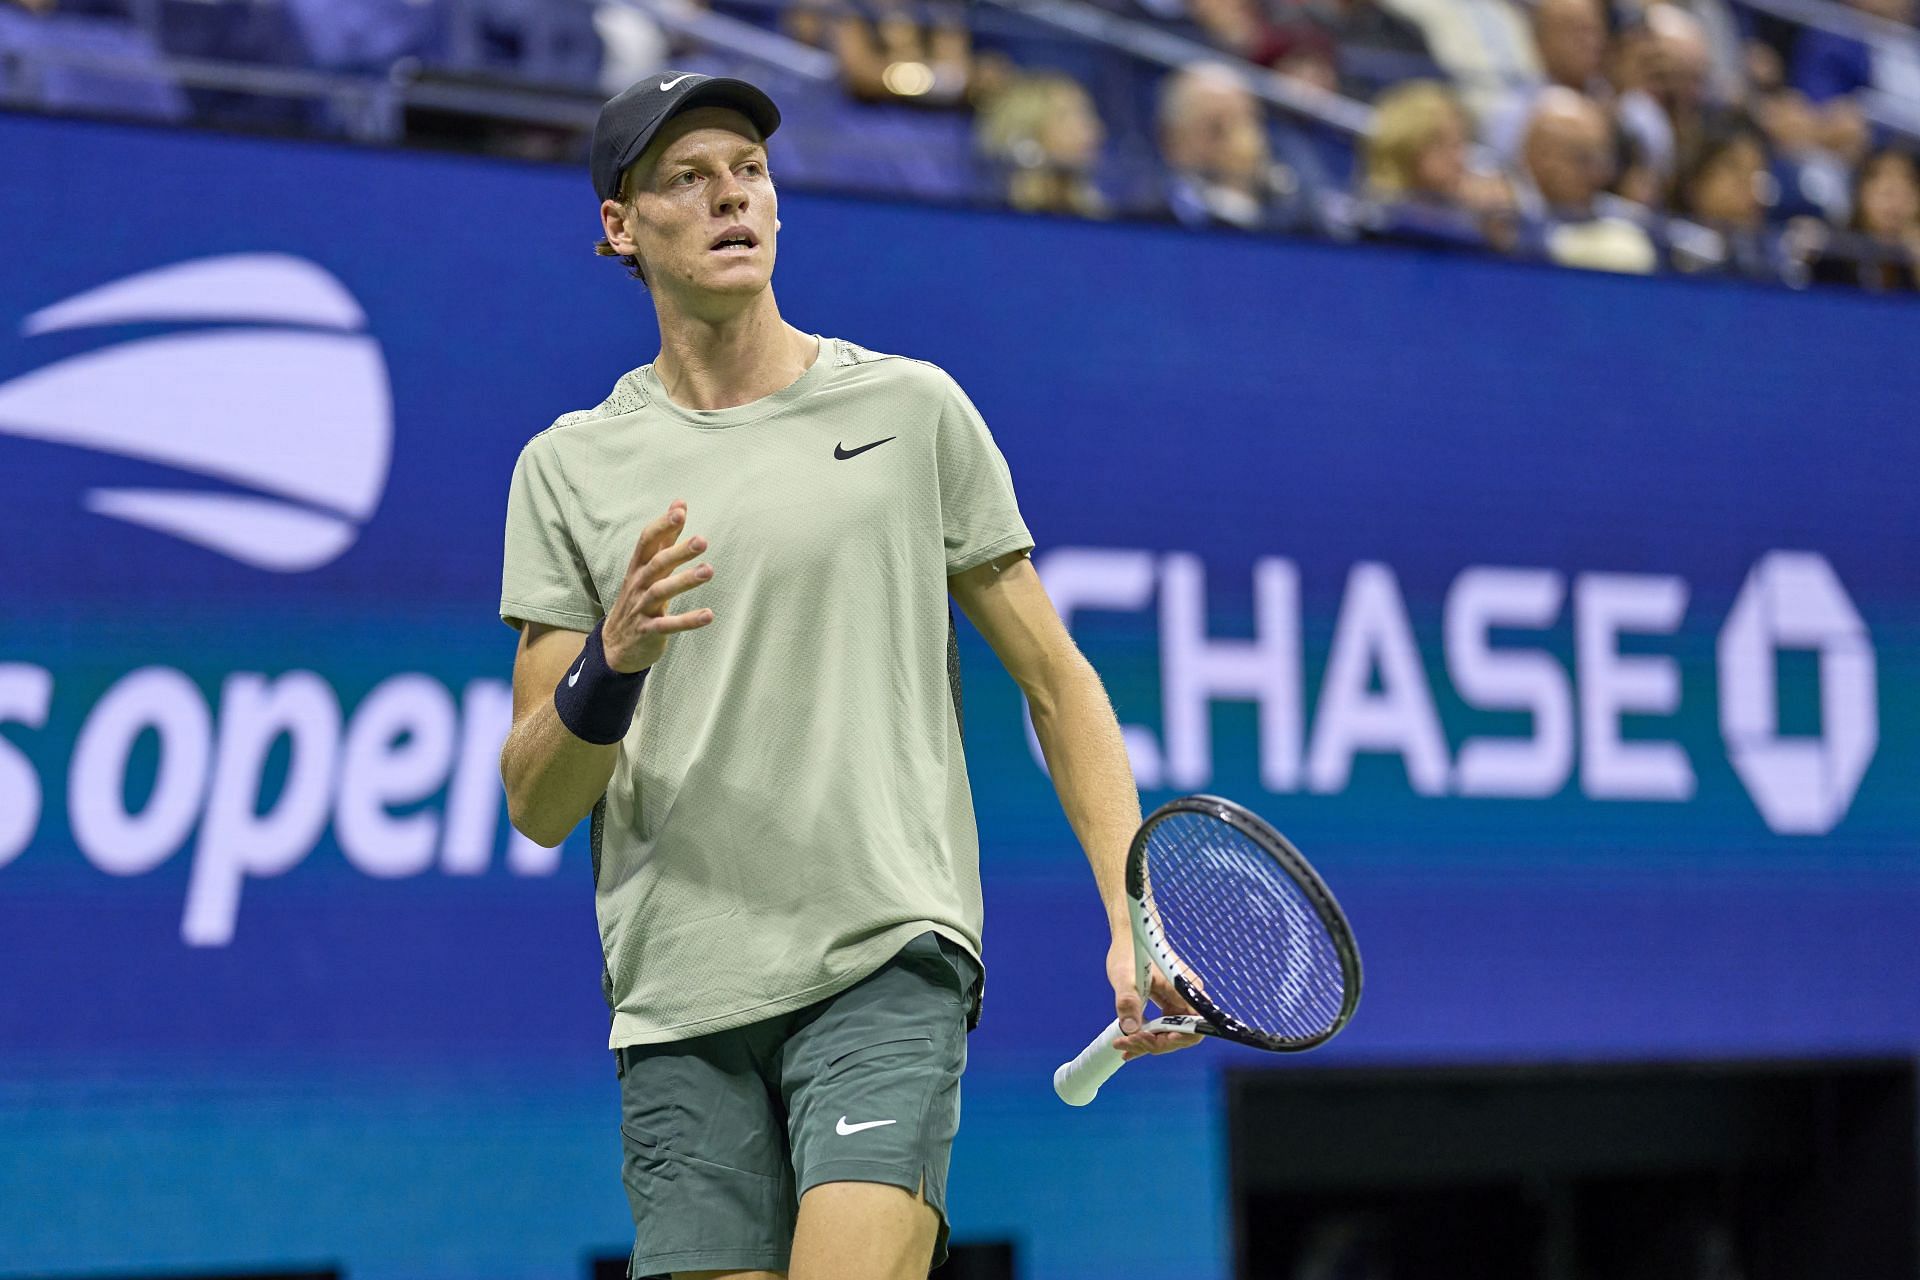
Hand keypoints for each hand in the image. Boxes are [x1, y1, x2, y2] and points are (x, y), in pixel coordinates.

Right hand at [602, 499, 715, 672]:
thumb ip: (666, 538)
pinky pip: (667, 624)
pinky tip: (708, 615)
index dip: (662, 526)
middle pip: (657, 564)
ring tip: (708, 571)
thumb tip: (680, 503)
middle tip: (702, 541)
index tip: (680, 511)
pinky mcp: (648, 631)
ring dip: (684, 581)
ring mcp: (641, 608)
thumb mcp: (649, 567)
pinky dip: (687, 620)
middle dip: (678, 552)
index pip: (647, 541)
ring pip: (661, 592)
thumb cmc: (639, 598)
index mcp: (639, 567)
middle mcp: (638, 584)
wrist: (616, 645)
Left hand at [1106, 931, 1204, 1060]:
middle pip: (1181, 1034)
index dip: (1180, 1038)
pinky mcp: (1168, 1004)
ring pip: (1170, 1033)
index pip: (1195, 1025)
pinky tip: (1128, 1044)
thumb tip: (1131, 1029)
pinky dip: (1146, 1036)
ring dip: (1148, 1043)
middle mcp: (1187, 998)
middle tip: (1127, 1043)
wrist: (1132, 937)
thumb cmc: (1131, 952)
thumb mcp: (1125, 977)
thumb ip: (1128, 1001)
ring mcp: (1178, 1002)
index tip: (1156, 1040)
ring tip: (1122, 1044)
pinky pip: (1162, 1026)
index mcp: (1185, 989)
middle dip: (1156, 1044)